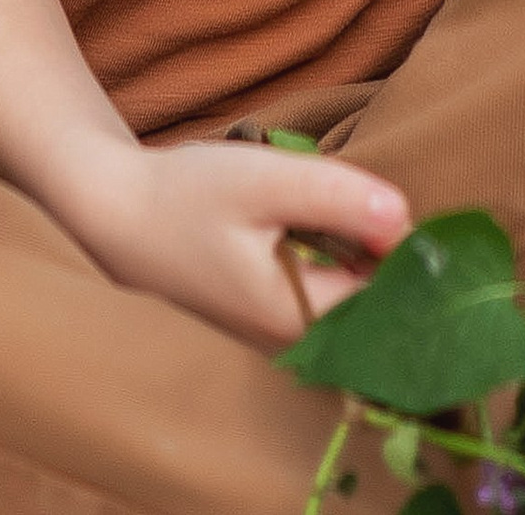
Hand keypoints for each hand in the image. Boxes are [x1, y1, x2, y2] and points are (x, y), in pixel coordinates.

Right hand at [55, 129, 409, 349]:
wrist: (117, 214)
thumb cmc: (187, 196)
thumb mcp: (266, 182)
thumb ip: (337, 197)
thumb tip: (406, 218)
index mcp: (300, 322)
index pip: (390, 299)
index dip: (408, 248)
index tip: (395, 202)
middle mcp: (295, 343)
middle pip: (375, 299)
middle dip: (384, 248)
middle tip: (363, 194)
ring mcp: (281, 333)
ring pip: (351, 292)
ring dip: (360, 248)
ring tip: (340, 202)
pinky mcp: (270, 314)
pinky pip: (327, 288)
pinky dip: (336, 253)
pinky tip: (318, 217)